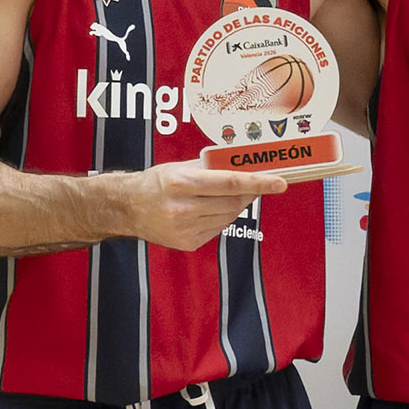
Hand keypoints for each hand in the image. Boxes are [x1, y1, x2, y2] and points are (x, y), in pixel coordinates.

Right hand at [119, 162, 282, 249]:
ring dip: (234, 205)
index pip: (230, 182)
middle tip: (253, 185)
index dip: (259, 183)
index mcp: (181, 183)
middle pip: (234, 202)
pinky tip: (206, 210)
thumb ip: (213, 167)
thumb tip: (247, 164)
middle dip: (248, 193)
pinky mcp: (188, 243)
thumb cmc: (157, 183)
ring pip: (229, 217)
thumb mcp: (181, 167)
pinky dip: (221, 218)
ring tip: (219, 196)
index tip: (280, 183)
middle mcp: (183, 208)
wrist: (127, 207)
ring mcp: (185, 229)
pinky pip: (218, 229)